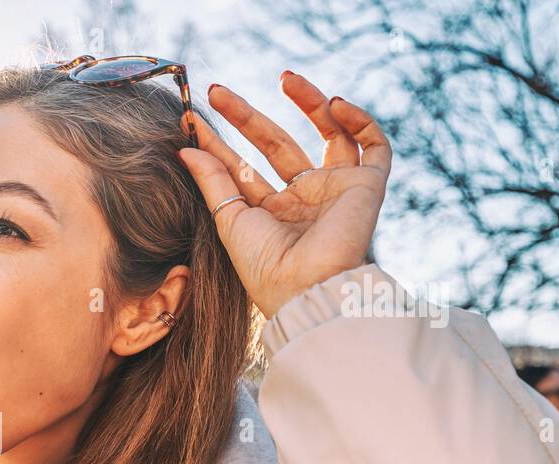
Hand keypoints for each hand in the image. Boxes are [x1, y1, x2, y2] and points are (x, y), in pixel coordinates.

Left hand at [177, 71, 391, 318]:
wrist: (308, 289)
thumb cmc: (265, 266)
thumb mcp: (230, 219)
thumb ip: (212, 181)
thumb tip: (185, 147)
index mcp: (270, 211)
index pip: (242, 165)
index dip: (218, 140)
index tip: (191, 119)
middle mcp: (303, 198)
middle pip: (277, 143)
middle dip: (247, 115)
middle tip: (217, 91)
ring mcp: (335, 190)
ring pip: (329, 133)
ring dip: (310, 102)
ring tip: (285, 79)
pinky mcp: (366, 186)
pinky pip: (372, 145)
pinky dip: (359, 120)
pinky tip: (335, 104)